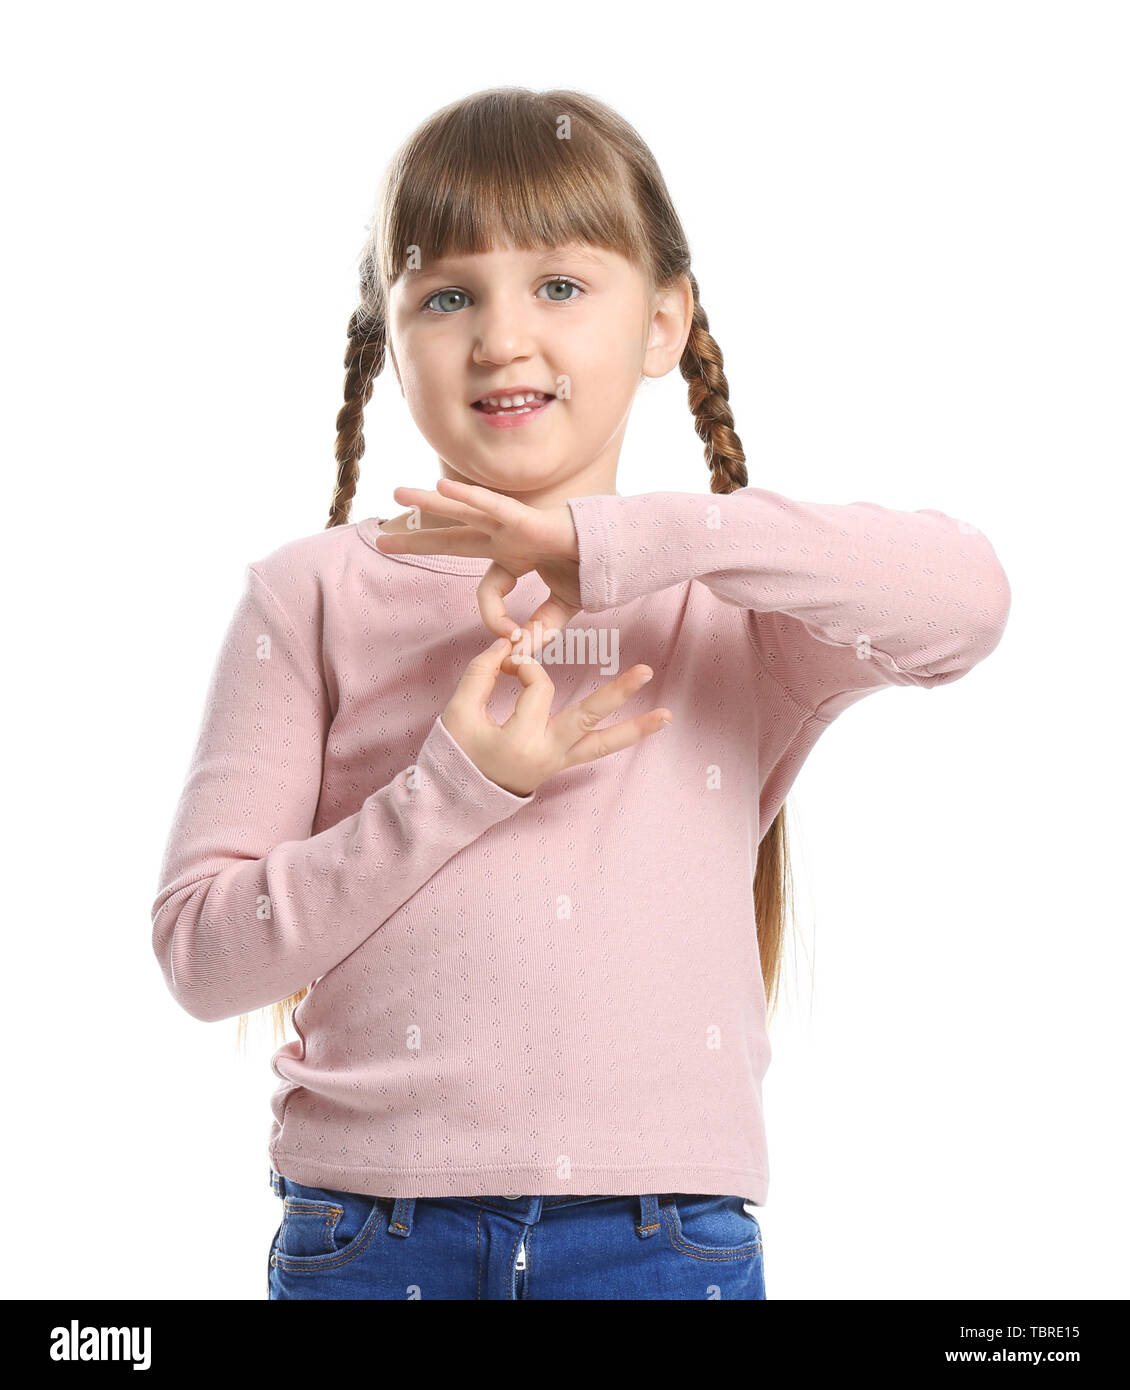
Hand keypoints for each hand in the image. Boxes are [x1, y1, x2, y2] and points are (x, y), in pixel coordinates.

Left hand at [374, 479, 581, 664]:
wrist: (625, 559)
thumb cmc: (595, 574)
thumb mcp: (561, 609)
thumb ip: (538, 629)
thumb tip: (518, 653)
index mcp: (515, 559)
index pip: (487, 591)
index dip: (494, 618)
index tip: (513, 639)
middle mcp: (508, 540)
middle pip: (453, 538)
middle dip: (418, 540)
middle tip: (381, 537)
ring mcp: (516, 527)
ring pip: (464, 515)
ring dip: (429, 505)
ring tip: (396, 493)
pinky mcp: (529, 520)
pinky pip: (493, 507)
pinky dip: (468, 497)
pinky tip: (441, 487)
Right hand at [441, 636, 672, 797]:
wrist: (459, 797)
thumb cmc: (457, 754)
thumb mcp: (459, 712)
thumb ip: (481, 673)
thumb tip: (506, 645)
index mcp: (519, 741)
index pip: (537, 686)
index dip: (524, 665)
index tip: (506, 662)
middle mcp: (546, 754)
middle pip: (587, 716)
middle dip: (617, 693)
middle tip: (646, 672)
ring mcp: (558, 762)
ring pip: (602, 744)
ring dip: (636, 729)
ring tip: (667, 717)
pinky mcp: (563, 764)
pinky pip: (597, 751)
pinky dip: (622, 738)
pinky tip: (652, 726)